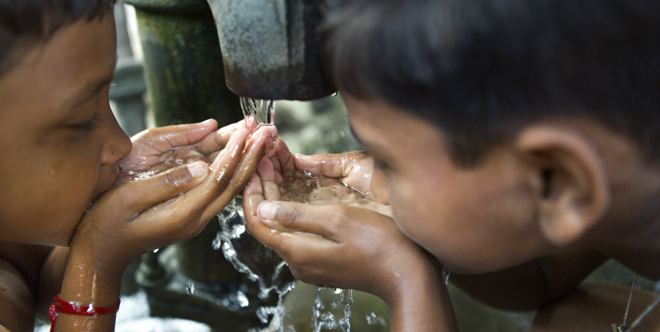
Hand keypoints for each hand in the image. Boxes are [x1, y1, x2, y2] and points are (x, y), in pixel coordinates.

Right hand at [67, 125, 274, 281]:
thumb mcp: (129, 199)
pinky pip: (220, 192)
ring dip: (247, 163)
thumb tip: (201, 166)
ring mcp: (196, 219)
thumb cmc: (107, 224)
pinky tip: (241, 157)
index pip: (218, 180)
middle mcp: (196, 219)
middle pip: (233, 185)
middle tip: (267, 131)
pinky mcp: (192, 215)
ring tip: (260, 139)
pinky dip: (234, 172)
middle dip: (252, 156)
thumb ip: (166, 183)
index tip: (246, 130)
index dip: (234, 153)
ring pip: (230, 189)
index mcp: (183, 214)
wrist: (100, 253)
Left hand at [243, 145, 457, 330]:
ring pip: (283, 227)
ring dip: (278, 198)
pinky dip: (293, 209)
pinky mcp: (324, 261)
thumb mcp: (338, 220)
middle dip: (265, 190)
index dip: (252, 192)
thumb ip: (298, 215)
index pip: (257, 222)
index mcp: (297, 251)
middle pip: (268, 223)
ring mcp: (312, 264)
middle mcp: (299, 262)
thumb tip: (263, 208)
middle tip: (266, 160)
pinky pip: (298, 233)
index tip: (254, 167)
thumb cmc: (380, 244)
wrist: (409, 274)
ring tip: (279, 168)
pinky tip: (299, 191)